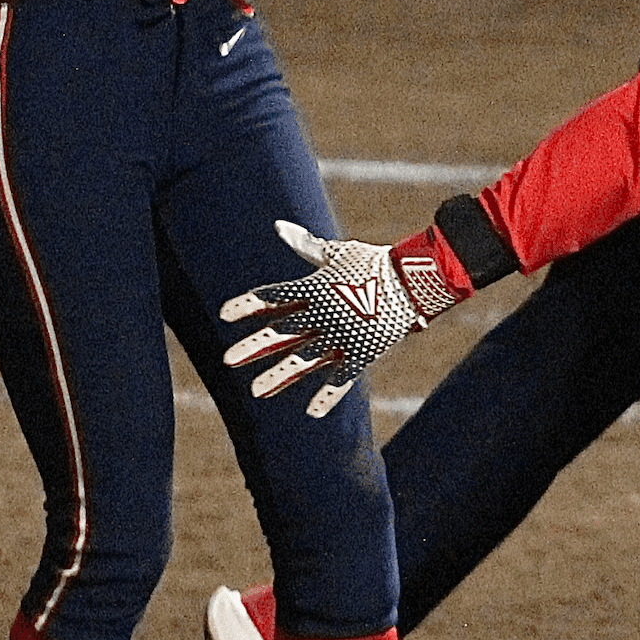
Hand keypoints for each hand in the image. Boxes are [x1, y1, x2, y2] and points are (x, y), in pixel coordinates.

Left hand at [220, 219, 470, 417]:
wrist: (414, 279)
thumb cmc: (374, 261)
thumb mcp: (338, 252)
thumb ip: (306, 245)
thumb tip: (278, 227)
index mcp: (315, 289)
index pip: (274, 298)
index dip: (249, 305)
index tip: (225, 314)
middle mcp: (323, 315)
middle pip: (281, 332)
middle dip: (254, 346)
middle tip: (228, 360)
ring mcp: (341, 336)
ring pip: (304, 359)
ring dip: (278, 375)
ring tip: (256, 391)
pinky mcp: (361, 352)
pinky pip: (342, 377)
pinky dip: (329, 395)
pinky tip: (312, 412)